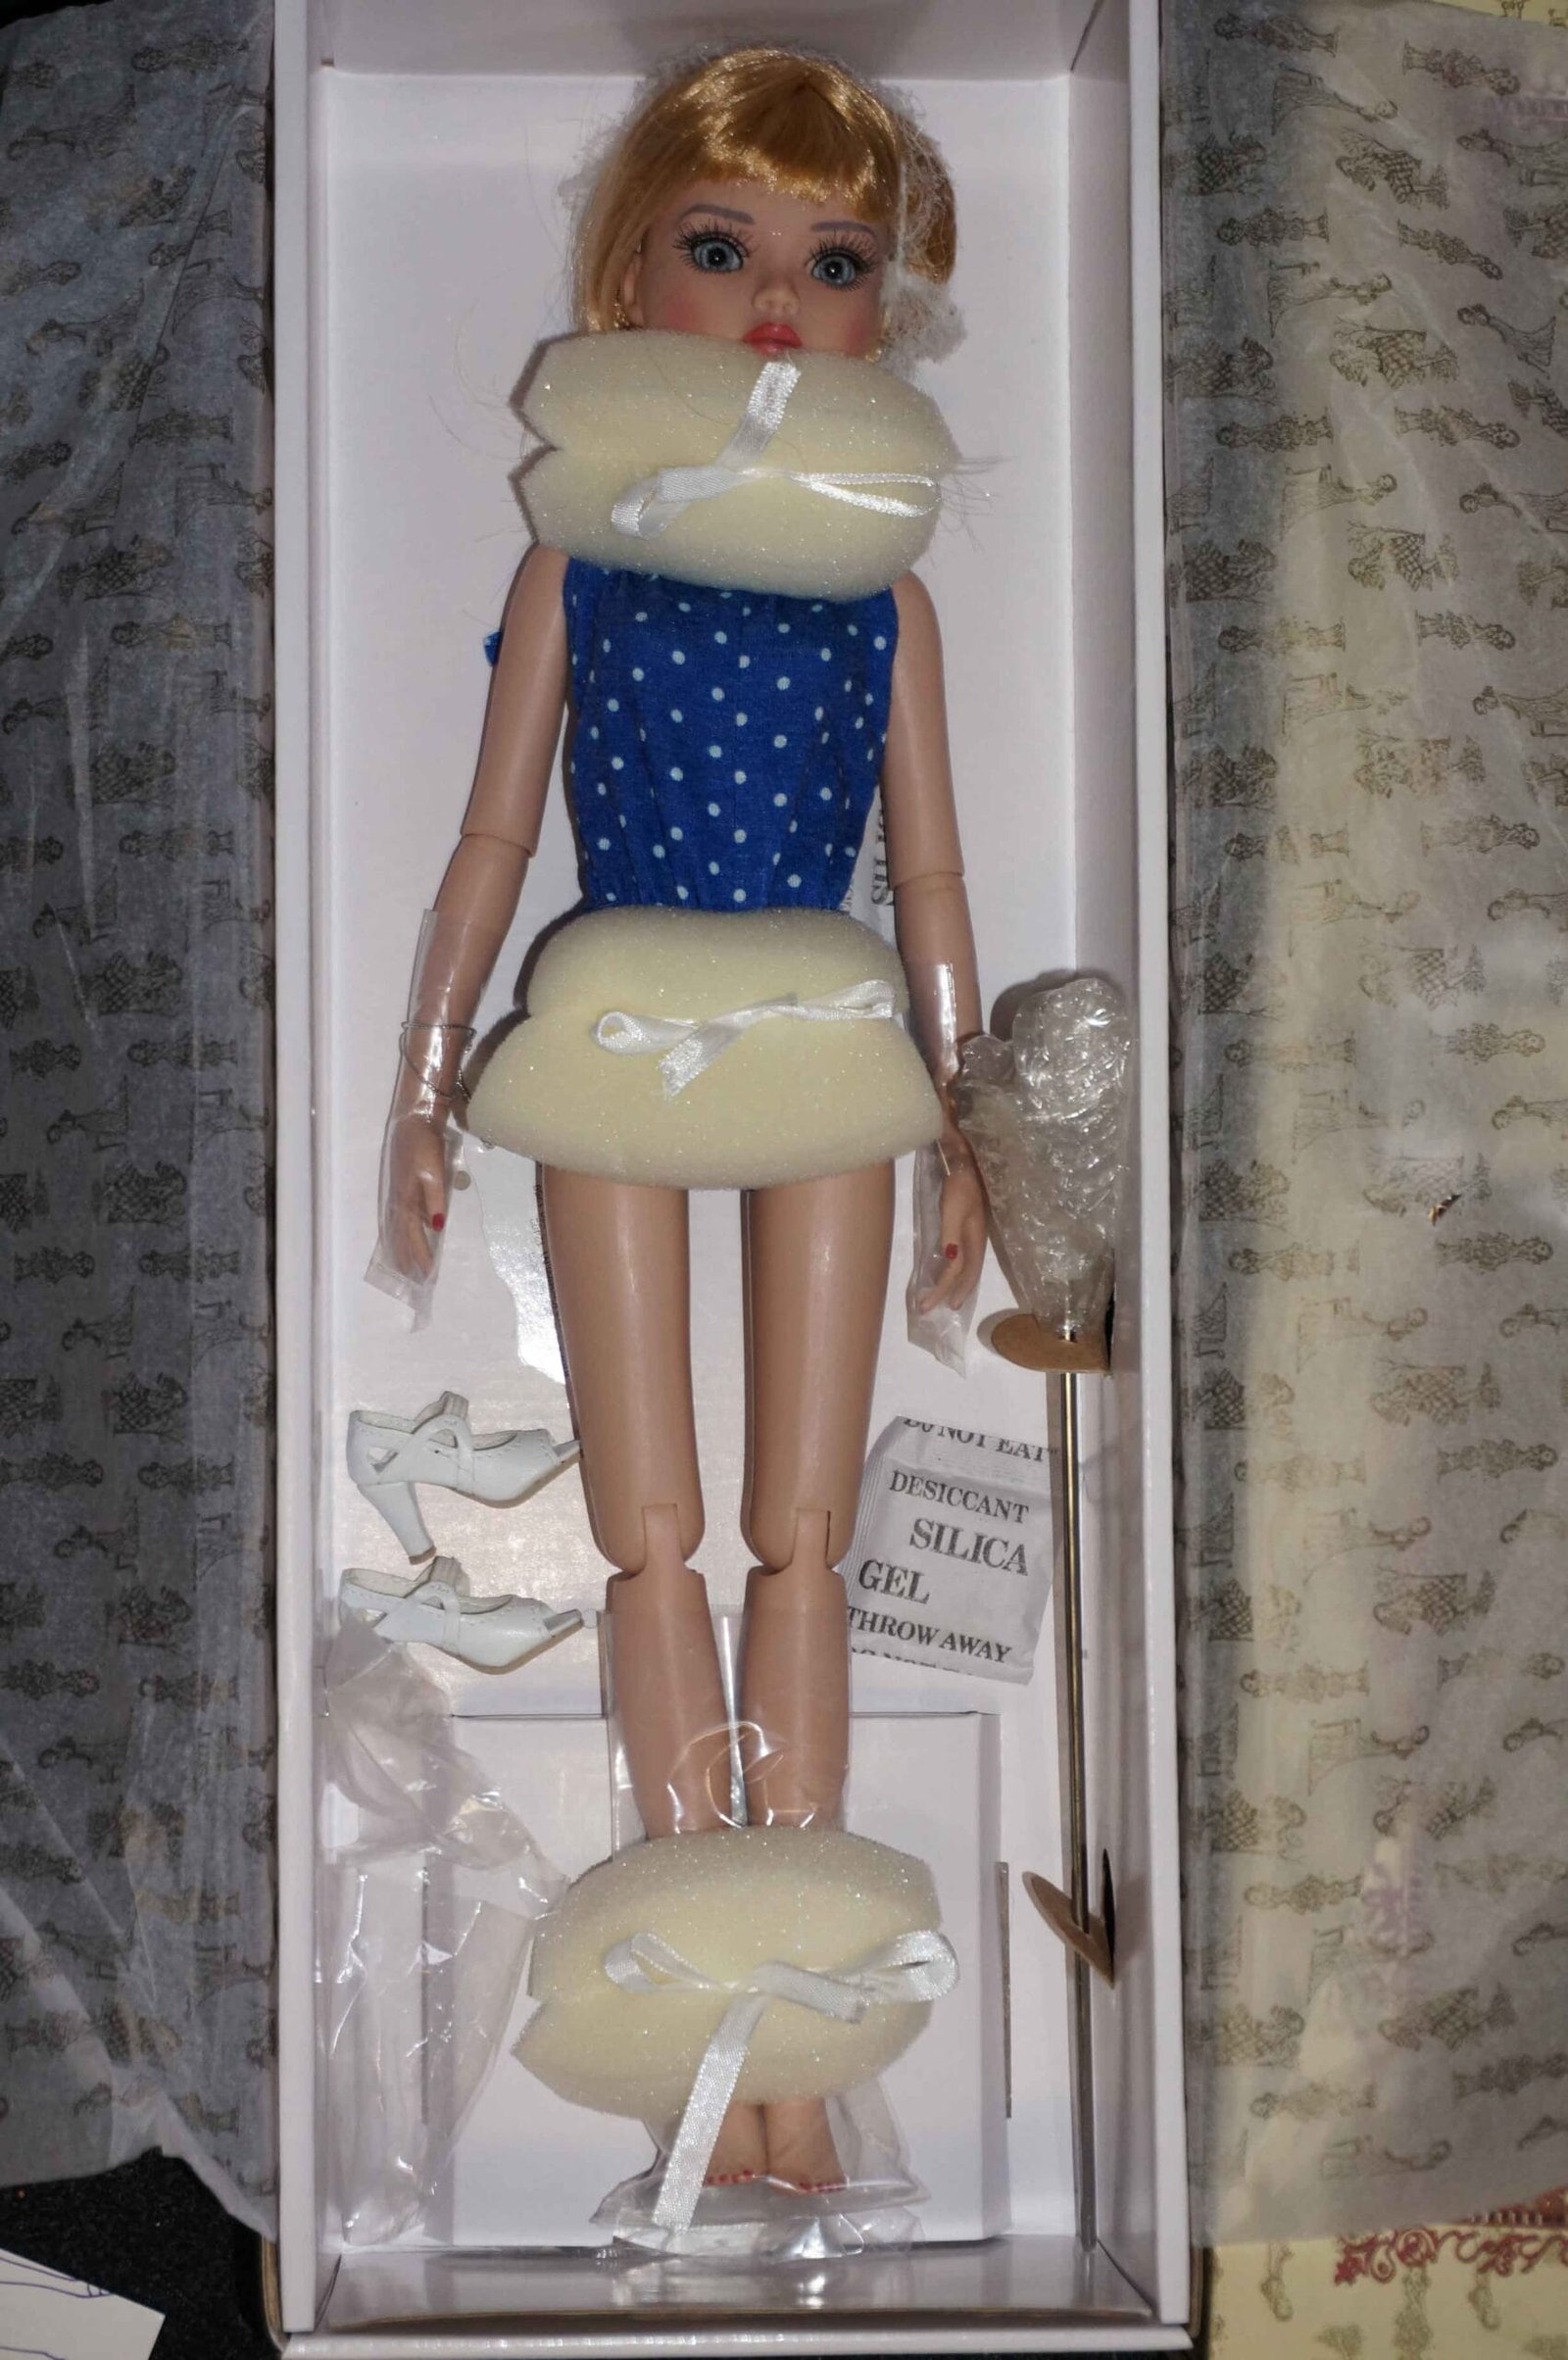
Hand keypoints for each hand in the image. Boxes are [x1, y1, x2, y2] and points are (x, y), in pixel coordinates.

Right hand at [379, 1111, 449, 1282]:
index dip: (420, 1256)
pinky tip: (402, 1240)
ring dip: (402, 1251)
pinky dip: (398, 1236)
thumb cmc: (424, 1146)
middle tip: (417, 1282)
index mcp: (406, 1201)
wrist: (413, 1122)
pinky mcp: (398, 1189)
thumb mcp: (433, 1173)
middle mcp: (397, 1202)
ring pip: (397, 1231)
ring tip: (406, 1270)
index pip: (414, 1237)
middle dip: (409, 1260)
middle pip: (402, 1238)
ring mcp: (396, 1196)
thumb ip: (435, 1200)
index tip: (427, 1276)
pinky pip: (397, 1221)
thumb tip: (436, 1228)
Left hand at [918, 1136, 986, 1314]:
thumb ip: (951, 1235)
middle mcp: (976, 1241)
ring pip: (966, 1268)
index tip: (927, 1306)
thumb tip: (950, 1262)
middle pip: (966, 1275)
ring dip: (953, 1284)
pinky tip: (946, 1271)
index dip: (944, 1290)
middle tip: (934, 1309)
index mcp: (974, 1240)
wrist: (967, 1158)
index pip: (959, 1273)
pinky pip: (962, 1257)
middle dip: (951, 1293)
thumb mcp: (954, 1208)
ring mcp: (972, 1234)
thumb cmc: (961, 1183)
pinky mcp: (965, 1227)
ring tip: (943, 1298)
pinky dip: (953, 1270)